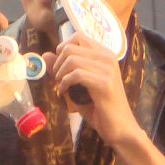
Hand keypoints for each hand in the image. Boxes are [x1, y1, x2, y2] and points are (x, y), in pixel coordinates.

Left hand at [48, 31, 141, 151]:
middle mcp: (108, 58)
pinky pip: (77, 74)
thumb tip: (45, 55)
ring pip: (72, 59)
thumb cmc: (99, 107)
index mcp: (104, 54)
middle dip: (58, 63)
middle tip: (58, 79)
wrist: (119, 128)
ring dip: (60, 74)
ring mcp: (108, 69)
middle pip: (71, 47)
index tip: (59, 65)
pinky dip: (65, 83)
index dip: (62, 48)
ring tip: (61, 86)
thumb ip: (62, 69)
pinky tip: (64, 91)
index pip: (78, 36)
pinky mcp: (105, 83)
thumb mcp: (77, 85)